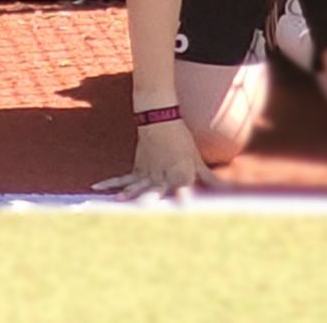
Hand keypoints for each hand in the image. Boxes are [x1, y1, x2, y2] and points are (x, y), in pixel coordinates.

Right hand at [93, 119, 220, 201]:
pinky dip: (111, 183)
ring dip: (127, 192)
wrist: (158, 118)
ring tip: (118, 200)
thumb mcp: (196, 158)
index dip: (184, 198)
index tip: (184, 208)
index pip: (182, 188)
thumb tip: (228, 190)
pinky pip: (123, 177)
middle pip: (155, 188)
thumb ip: (208, 177)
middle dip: (150, 199)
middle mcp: (161, 173)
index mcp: (178, 172)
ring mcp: (146, 170)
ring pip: (136, 183)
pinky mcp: (137, 167)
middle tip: (144, 208)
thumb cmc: (181, 140)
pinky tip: (98, 188)